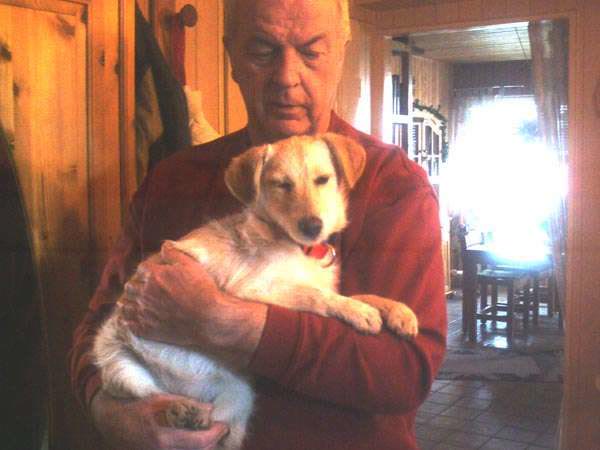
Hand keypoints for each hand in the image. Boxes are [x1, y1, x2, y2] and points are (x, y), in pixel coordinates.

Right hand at [91, 390, 228, 449]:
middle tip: (219, 430)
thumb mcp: (158, 401)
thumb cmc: (133, 408)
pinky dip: (192, 449)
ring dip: (203, 447)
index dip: (215, 434)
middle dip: (212, 443)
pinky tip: (195, 442)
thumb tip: (209, 410)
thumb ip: (184, 405)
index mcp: (163, 440)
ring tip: (209, 435)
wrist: (109, 423)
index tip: (224, 425)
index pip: (200, 442)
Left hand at [120, 242, 223, 347]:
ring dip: (126, 303)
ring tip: (128, 303)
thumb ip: (174, 254)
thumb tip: (164, 245)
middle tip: (138, 288)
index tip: (150, 273)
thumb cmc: (201, 289)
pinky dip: (126, 321)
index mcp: (154, 275)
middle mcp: (145, 293)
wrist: (207, 318)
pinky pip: (129, 325)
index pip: (142, 269)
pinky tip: (128, 321)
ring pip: (125, 306)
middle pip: (130, 286)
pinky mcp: (146, 329)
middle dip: (134, 285)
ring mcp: (144, 312)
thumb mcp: (190, 265)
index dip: (146, 270)